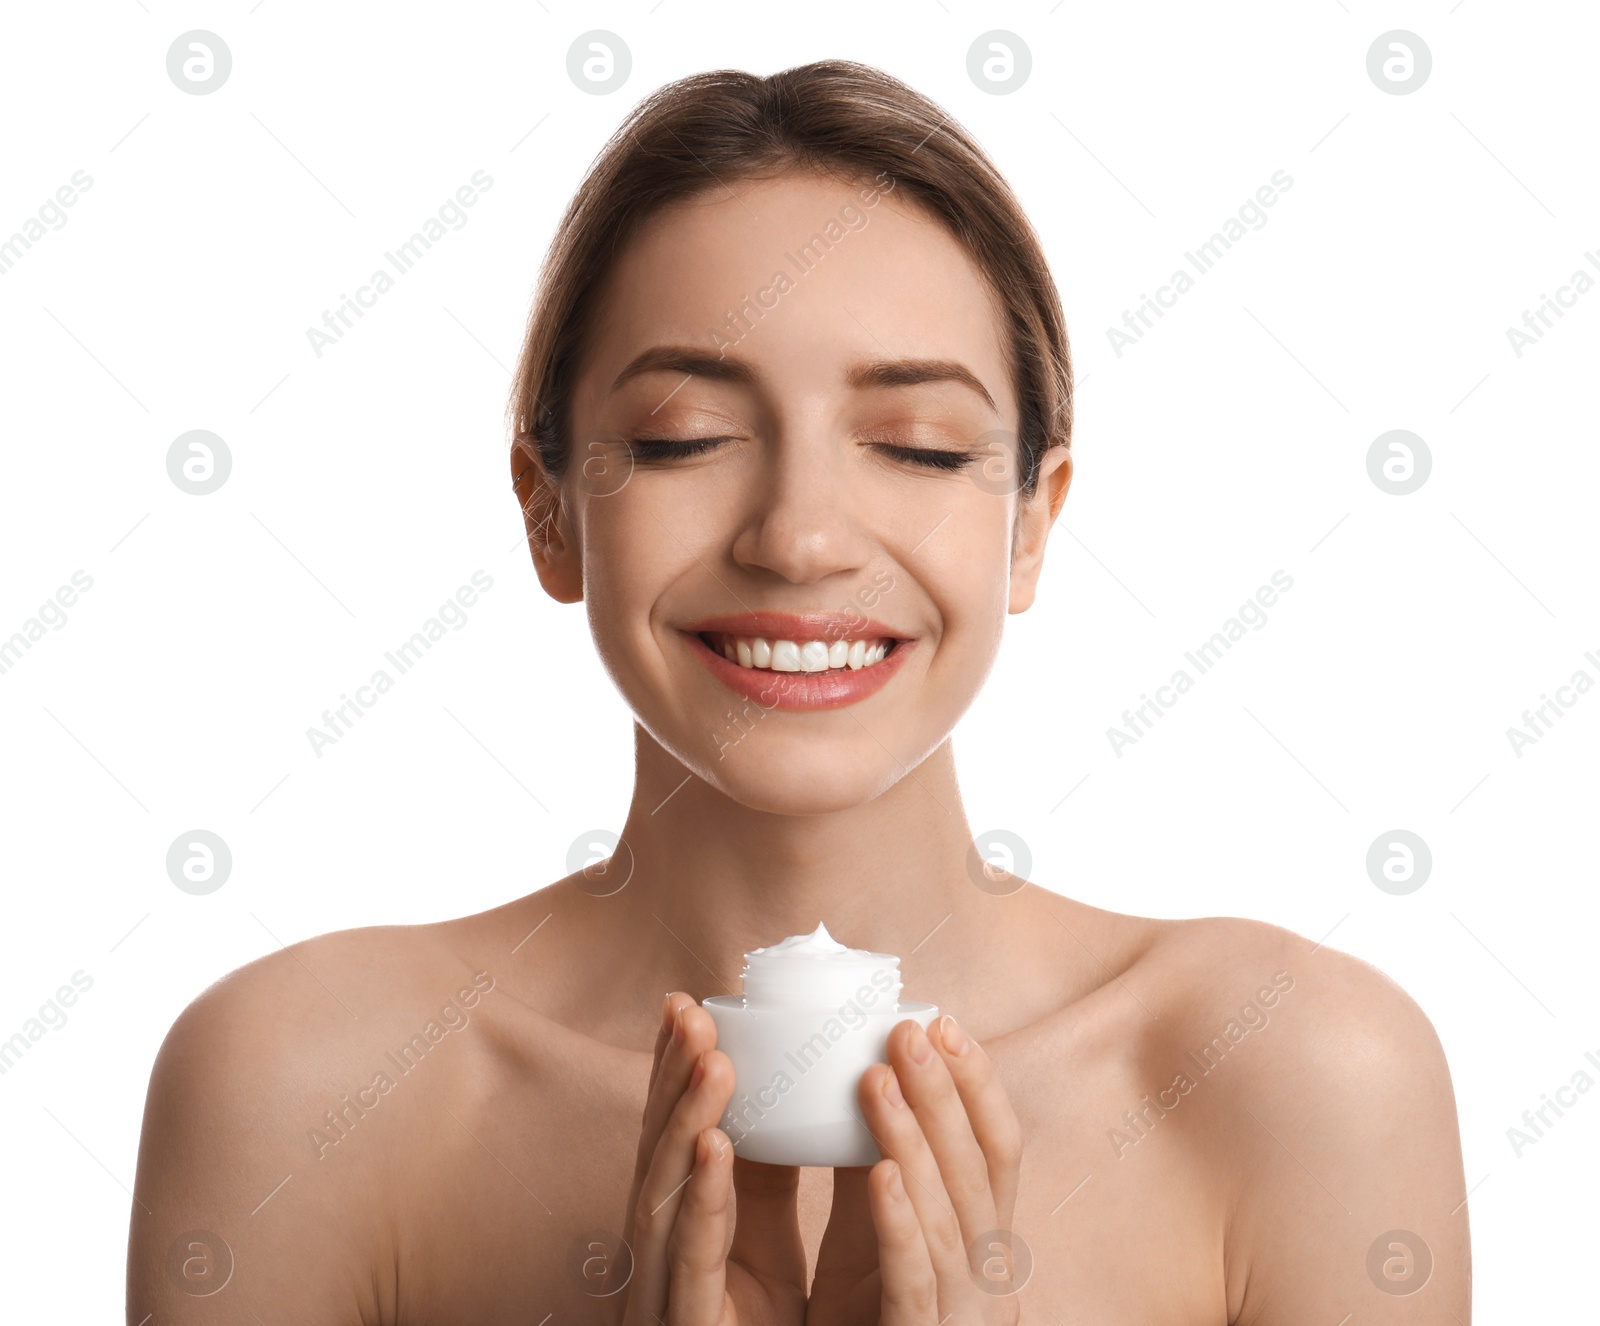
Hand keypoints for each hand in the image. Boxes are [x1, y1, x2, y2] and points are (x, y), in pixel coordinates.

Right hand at [617, 992, 809, 1325]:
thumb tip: (797, 1099)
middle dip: (671, 1077)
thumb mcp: (766, 1254)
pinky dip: (701, 1201)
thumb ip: (773, 1184)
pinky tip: (715, 1150)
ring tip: (714, 1059)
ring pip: (662, 1196)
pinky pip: (692, 1260)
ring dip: (686, 1120)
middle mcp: (660, 1256)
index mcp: (681, 1232)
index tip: (689, 1004)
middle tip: (691, 1009)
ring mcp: (664, 1292)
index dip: (675, 1071)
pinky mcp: (685, 1323)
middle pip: (658, 1153)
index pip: (675, 1136)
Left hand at [808, 1014, 1024, 1323]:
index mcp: (982, 1253)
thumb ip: (883, 1189)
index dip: (977, 1086)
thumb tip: (865, 1092)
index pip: (998, 1155)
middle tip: (908, 1026)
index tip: (944, 1020)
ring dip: (914, 1141)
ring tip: (877, 1076)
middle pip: (979, 1173)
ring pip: (948, 1219)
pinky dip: (901, 1226)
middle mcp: (988, 1283)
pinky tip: (879, 1174)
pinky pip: (915, 1285)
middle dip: (945, 1094)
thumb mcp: (879, 1258)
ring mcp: (963, 1319)